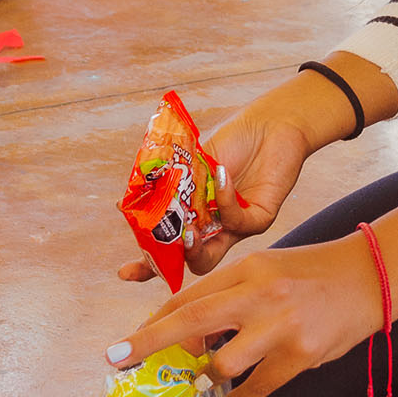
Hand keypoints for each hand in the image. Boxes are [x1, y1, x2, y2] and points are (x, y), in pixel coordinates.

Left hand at [110, 233, 382, 396]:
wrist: (371, 276)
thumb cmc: (313, 273)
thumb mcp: (268, 269)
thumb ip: (232, 295)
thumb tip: (193, 333)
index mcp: (248, 269)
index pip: (189, 296)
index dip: (155, 321)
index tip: (128, 341)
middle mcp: (259, 294)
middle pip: (190, 321)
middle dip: (148, 341)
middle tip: (117, 358)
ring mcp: (280, 326)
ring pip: (223, 364)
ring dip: (209, 379)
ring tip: (210, 382)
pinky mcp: (302, 355)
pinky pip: (257, 388)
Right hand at [117, 103, 312, 281]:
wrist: (273, 123)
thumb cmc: (235, 139)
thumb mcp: (196, 160)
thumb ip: (173, 180)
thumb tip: (138, 198)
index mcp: (194, 214)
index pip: (166, 247)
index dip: (147, 264)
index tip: (123, 273)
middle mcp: (213, 227)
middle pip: (185, 261)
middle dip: (166, 263)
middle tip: (162, 247)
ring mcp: (235, 227)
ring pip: (208, 257)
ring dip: (193, 248)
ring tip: (188, 232)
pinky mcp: (259, 220)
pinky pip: (236, 223)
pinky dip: (223, 199)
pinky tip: (221, 174)